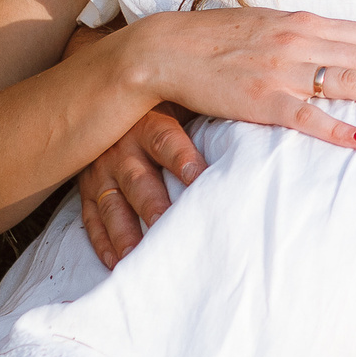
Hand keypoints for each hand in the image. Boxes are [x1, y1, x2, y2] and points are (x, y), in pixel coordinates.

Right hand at [77, 106, 203, 267]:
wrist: (107, 94)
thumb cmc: (161, 102)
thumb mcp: (180, 96)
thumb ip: (212, 107)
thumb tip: (268, 112)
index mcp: (149, 122)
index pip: (166, 141)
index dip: (183, 159)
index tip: (199, 178)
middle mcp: (121, 147)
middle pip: (138, 179)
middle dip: (152, 205)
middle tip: (166, 226)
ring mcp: (101, 170)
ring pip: (113, 204)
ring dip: (125, 232)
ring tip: (137, 256)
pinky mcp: (86, 188)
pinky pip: (92, 217)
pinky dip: (102, 242)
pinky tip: (116, 262)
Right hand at [114, 8, 355, 151]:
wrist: (166, 49)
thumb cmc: (218, 39)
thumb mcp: (270, 26)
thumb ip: (308, 36)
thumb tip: (345, 47)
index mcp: (305, 22)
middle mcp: (301, 41)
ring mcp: (282, 71)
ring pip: (352, 82)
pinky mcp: (261, 101)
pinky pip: (307, 117)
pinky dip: (337, 127)